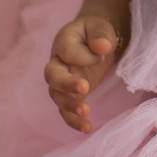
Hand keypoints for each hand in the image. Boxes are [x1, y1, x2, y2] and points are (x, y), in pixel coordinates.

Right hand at [45, 16, 121, 132]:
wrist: (95, 40)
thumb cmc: (96, 32)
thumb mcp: (101, 27)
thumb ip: (101, 35)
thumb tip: (102, 47)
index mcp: (63, 43)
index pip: (68, 51)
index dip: (86, 55)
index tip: (103, 51)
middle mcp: (57, 63)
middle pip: (52, 76)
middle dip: (66, 84)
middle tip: (84, 88)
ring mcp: (62, 81)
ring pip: (57, 96)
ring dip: (70, 106)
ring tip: (86, 113)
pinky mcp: (70, 95)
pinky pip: (66, 111)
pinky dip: (74, 121)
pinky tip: (87, 129)